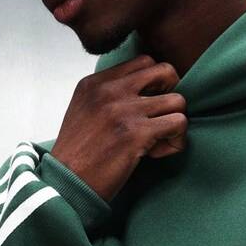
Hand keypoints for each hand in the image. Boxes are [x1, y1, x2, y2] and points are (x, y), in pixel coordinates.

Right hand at [49, 53, 187, 200]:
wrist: (67, 183)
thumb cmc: (79, 153)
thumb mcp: (84, 110)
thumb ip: (108, 95)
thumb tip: (146, 90)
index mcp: (96, 83)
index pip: (144, 61)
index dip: (155, 82)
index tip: (149, 104)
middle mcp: (110, 91)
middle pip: (166, 71)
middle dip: (172, 93)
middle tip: (162, 116)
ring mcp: (124, 110)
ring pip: (178, 100)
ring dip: (176, 123)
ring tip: (160, 139)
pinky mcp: (136, 133)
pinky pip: (179, 124)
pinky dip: (176, 141)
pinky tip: (158, 152)